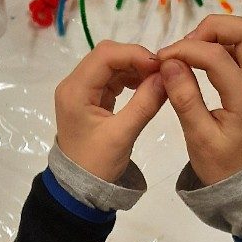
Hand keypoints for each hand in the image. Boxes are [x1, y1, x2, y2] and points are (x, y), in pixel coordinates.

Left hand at [55, 40, 164, 181]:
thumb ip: (144, 104)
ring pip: (110, 65)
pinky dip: (129, 78)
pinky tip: (146, 86)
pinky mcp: (91, 98)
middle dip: (135, 59)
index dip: (134, 54)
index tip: (160, 66)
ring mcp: (82, 90)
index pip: (105, 55)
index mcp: (75, 90)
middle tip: (162, 72)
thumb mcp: (122, 136)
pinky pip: (111, 79)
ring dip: (134, 68)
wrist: (78, 187)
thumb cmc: (96, 164)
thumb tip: (166, 77)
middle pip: (106, 55)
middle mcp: (74, 84)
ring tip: (157, 80)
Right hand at [158, 16, 241, 185]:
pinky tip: (199, 61)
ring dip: (216, 35)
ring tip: (189, 53)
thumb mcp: (198, 138)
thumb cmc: (221, 166)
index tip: (162, 59)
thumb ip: (185, 98)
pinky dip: (220, 46)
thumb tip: (169, 62)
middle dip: (211, 29)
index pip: (217, 56)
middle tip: (184, 47)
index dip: (185, 50)